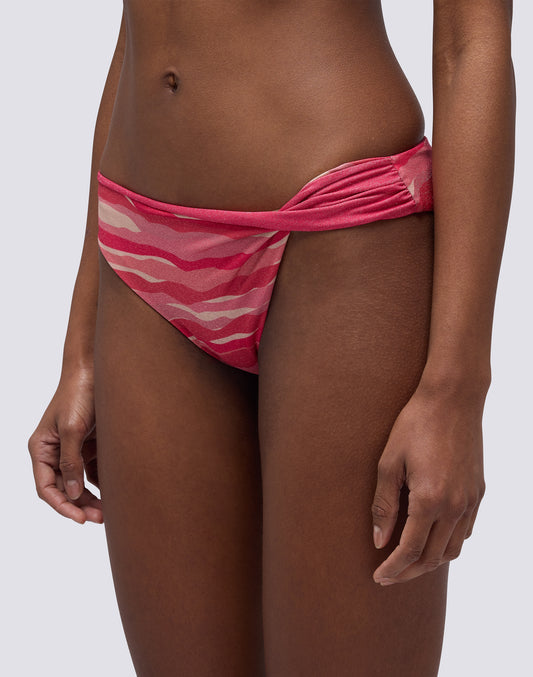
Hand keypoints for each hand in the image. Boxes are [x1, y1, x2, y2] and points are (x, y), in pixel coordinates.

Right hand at [27, 367, 102, 523]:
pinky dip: (104, 482)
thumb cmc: (78, 394)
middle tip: (100, 518)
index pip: (46, 487)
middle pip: (65, 488)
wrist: (98, 370)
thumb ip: (71, 461)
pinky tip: (116, 490)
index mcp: (41, 448)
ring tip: (109, 510)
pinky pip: (95, 470)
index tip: (80, 518)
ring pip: (80, 482)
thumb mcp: (72, 429)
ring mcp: (74, 448)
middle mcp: (55, 451)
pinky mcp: (91, 444)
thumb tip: (71, 493)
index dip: (62, 505)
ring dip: (93, 497)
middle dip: (80, 505)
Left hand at [371, 381, 485, 584]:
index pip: (410, 550)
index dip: (392, 568)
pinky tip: (431, 537)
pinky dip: (448, 543)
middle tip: (388, 575)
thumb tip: (380, 541)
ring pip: (453, 549)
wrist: (452, 399)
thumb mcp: (389, 462)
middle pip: (433, 557)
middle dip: (408, 571)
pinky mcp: (478, 492)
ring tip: (407, 561)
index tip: (377, 577)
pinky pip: (466, 530)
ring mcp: (470, 501)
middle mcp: (455, 506)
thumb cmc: (414, 425)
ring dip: (430, 561)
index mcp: (429, 500)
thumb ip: (383, 505)